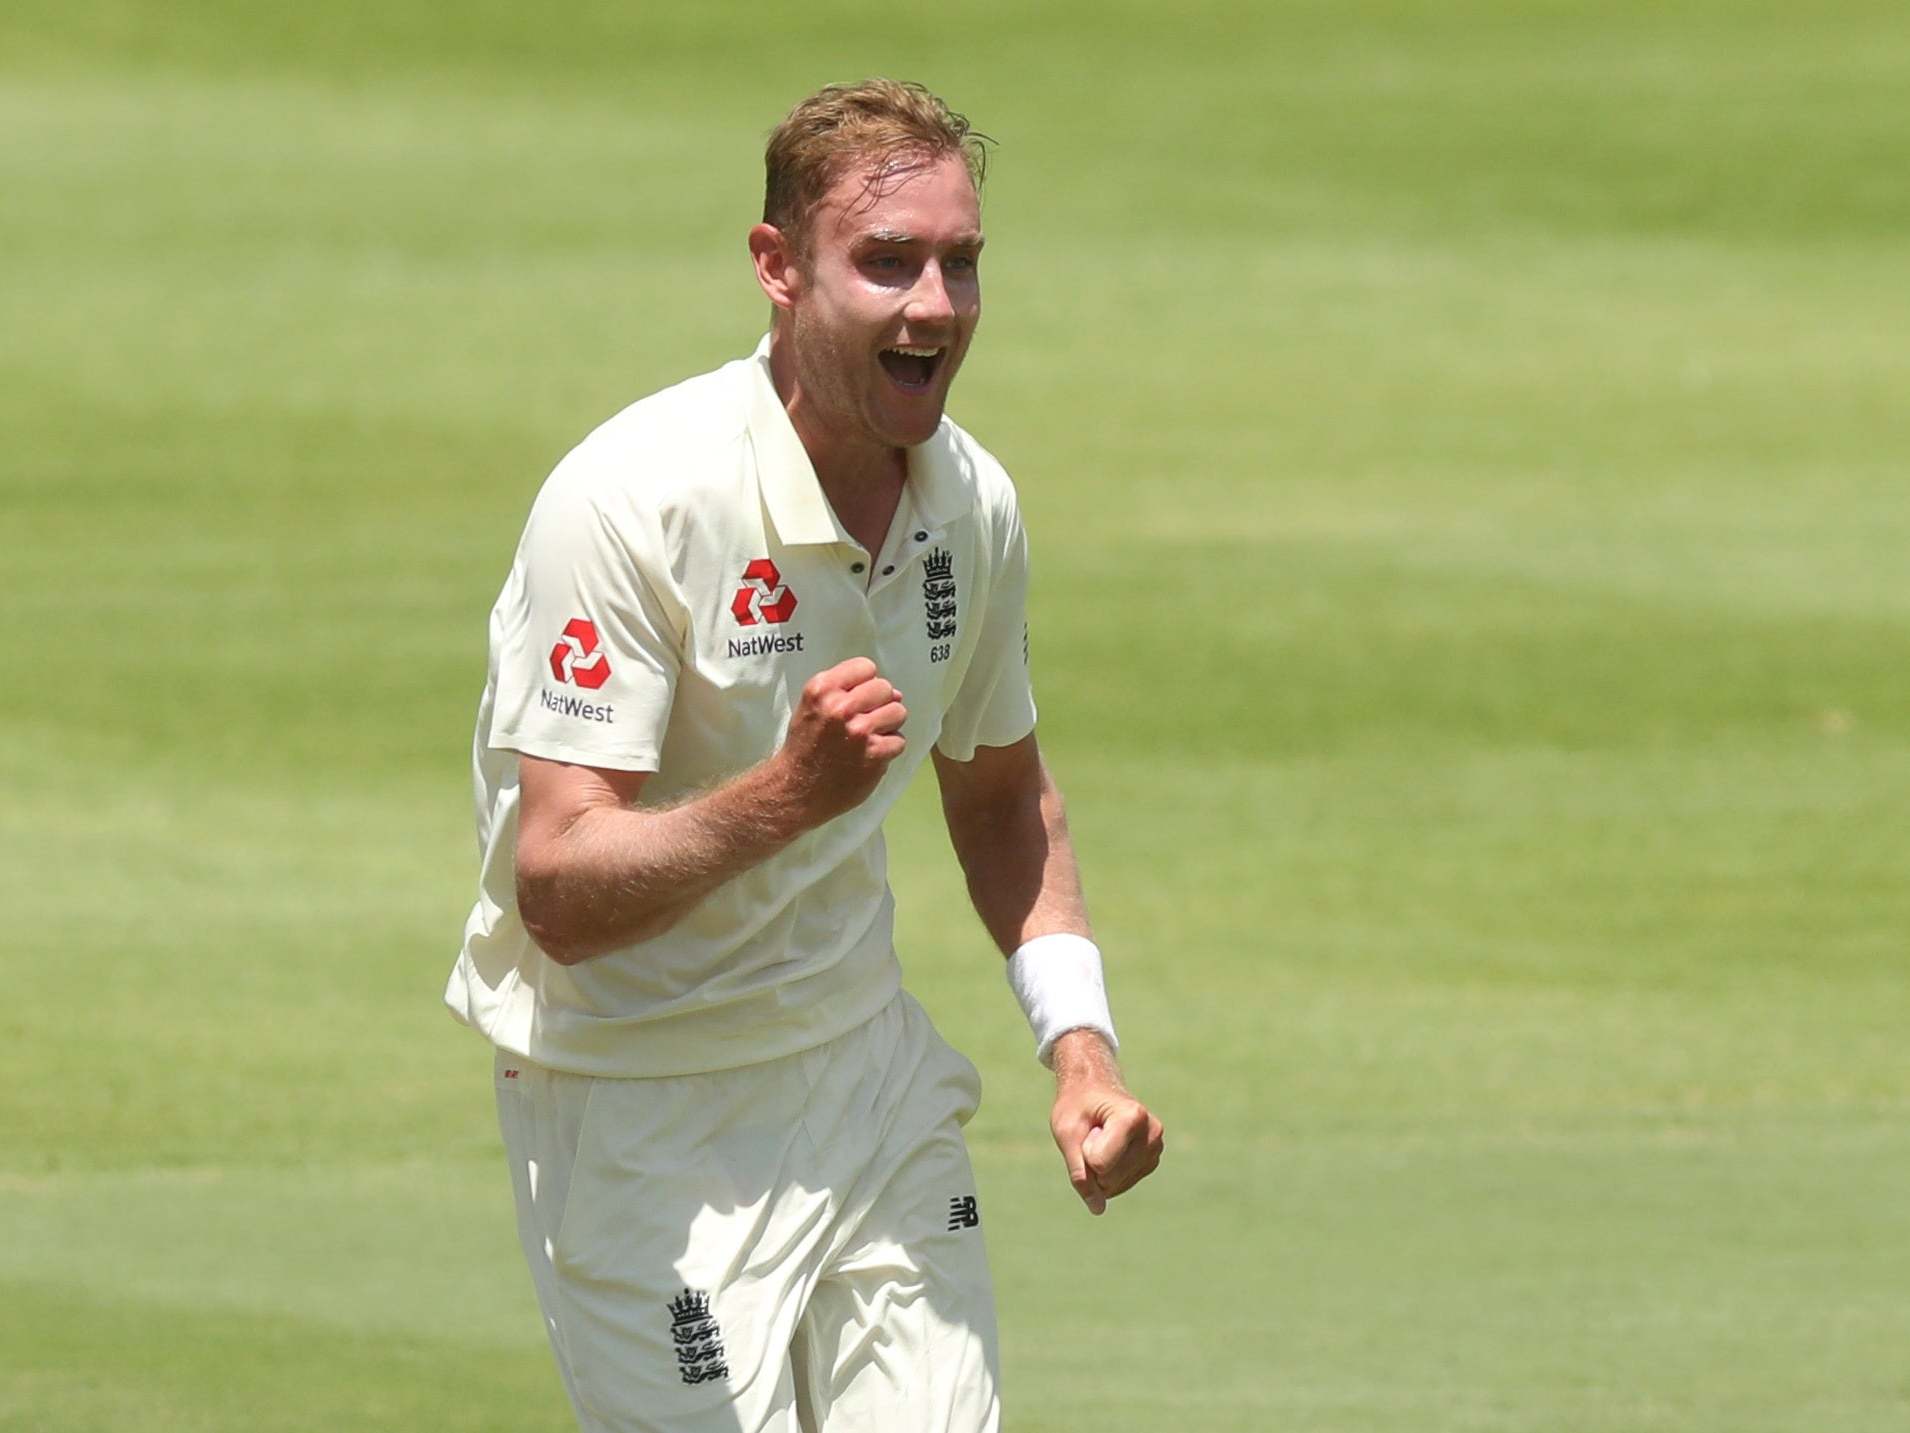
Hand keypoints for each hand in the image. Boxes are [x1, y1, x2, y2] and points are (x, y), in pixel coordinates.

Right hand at [776, 657, 907, 823]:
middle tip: (865, 721)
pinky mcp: (874, 754)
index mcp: (822, 689)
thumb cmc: (806, 744)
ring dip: (888, 725)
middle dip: (879, 703)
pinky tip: (871, 756)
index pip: (866, 667)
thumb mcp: (814, 706)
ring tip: (870, 737)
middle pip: (885, 688)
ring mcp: (860, 731)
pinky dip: (889, 750)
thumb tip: (895, 693)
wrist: (796, 788)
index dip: (865, 683)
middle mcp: (840, 707)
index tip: (857, 699)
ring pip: (898, 712)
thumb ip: (848, 692)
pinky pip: (899, 741)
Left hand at [1048, 1030, 1163, 1214]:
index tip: (1088, 1125)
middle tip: (1093, 1132)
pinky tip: (1110, 1148)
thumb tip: (1097, 1208)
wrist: (1093, 1087)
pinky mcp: (1152, 1161)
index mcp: (1133, 1117)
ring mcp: (1156, 1148)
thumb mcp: (1067, 1133)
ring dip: (1099, 1168)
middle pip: (1107, 1177)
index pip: (1099, 1164)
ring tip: (1102, 1138)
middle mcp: (1153, 1133)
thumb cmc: (1077, 1105)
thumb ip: (1079, 1171)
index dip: (1083, 1150)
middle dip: (1090, 1161)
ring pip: (1114, 1185)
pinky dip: (1107, 1173)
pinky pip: (1120, 1185)